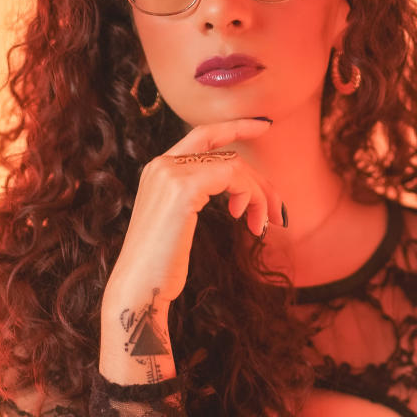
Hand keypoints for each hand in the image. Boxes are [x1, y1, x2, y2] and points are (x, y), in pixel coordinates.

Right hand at [105, 116, 284, 307]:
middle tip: (277, 213)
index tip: (264, 126)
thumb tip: (238, 195)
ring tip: (262, 226)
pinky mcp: (183, 187)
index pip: (202, 135)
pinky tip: (249, 222)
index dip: (235, 127)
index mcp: (158, 171)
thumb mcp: (178, 223)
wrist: (139, 289)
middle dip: (259, 181)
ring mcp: (170, 173)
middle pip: (225, 153)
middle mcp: (161, 165)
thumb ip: (196, 198)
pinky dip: (251, 196)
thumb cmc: (160, 267)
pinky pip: (233, 176)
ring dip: (259, 195)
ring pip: (234, 166)